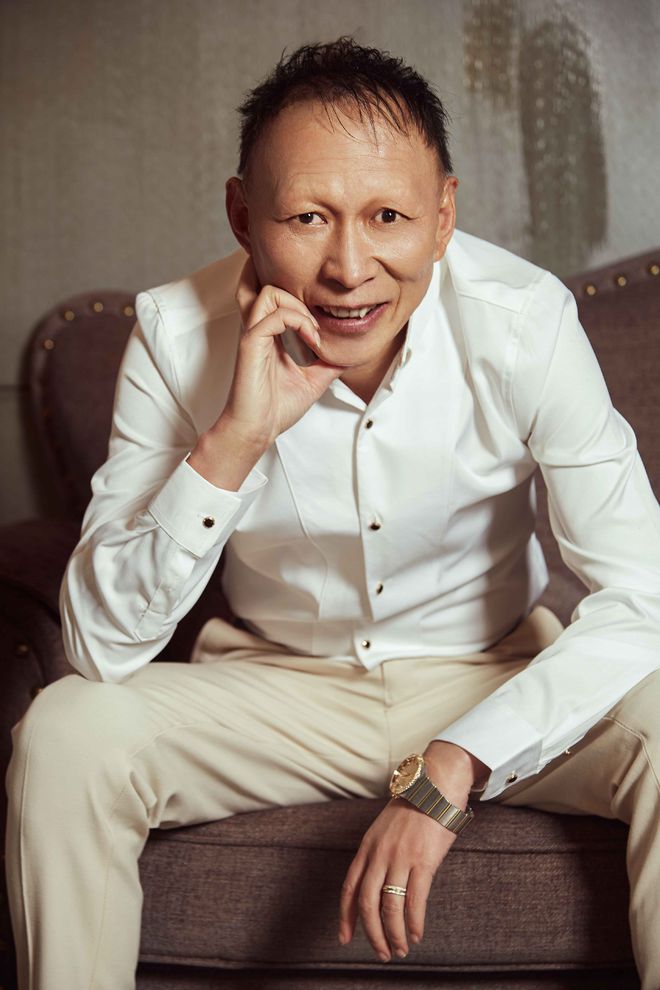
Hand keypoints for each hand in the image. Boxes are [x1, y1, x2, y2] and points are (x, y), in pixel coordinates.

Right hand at [188, 257, 343, 489]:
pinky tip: (310, 341)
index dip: (304, 302)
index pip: (277, 296)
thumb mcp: (315, 379)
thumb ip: (329, 361)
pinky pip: (272, 314)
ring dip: (298, 306)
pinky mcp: (250, 343)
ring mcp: (253, 334)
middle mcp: (259, 329)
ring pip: (270, 291)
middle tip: (315, 322)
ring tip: (312, 331)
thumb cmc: (276, 408)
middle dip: (298, 292)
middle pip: (267, 283)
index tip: (321, 331)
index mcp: (269, 334)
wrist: (257, 429)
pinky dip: (297, 321)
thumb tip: (352, 352)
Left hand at [338, 742, 484, 960]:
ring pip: (391, 906)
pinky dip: (414, 923)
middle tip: (380, 953)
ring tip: (400, 949)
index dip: (345, 916)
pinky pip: (416, 901)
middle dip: (371, 933)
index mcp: (367, 846)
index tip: (344, 938)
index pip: (350, 887)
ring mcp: (401, 857)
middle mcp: (380, 853)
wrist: (435, 786)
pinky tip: (416, 934)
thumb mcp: (384, 829)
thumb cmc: (413, 808)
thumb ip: (378, 854)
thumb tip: (377, 885)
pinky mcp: (424, 861)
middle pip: (367, 903)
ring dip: (394, 934)